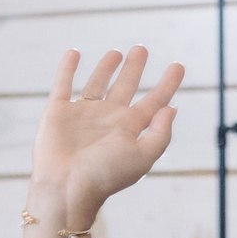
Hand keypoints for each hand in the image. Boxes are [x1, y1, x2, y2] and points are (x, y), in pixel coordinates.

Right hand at [29, 48, 183, 229]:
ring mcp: (82, 115)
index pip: (153, 102)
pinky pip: (63, 85)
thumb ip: (161, 134)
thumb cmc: (105, 177)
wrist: (66, 188)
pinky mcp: (58, 112)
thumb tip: (171, 108)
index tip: (178, 66)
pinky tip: (73, 53)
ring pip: (97, 83)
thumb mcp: (143, 157)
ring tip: (116, 53)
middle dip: (134, 68)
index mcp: (129, 129)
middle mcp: (107, 120)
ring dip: (106, 67)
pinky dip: (66, 69)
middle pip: (125, 87)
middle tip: (142, 49)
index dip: (167, 84)